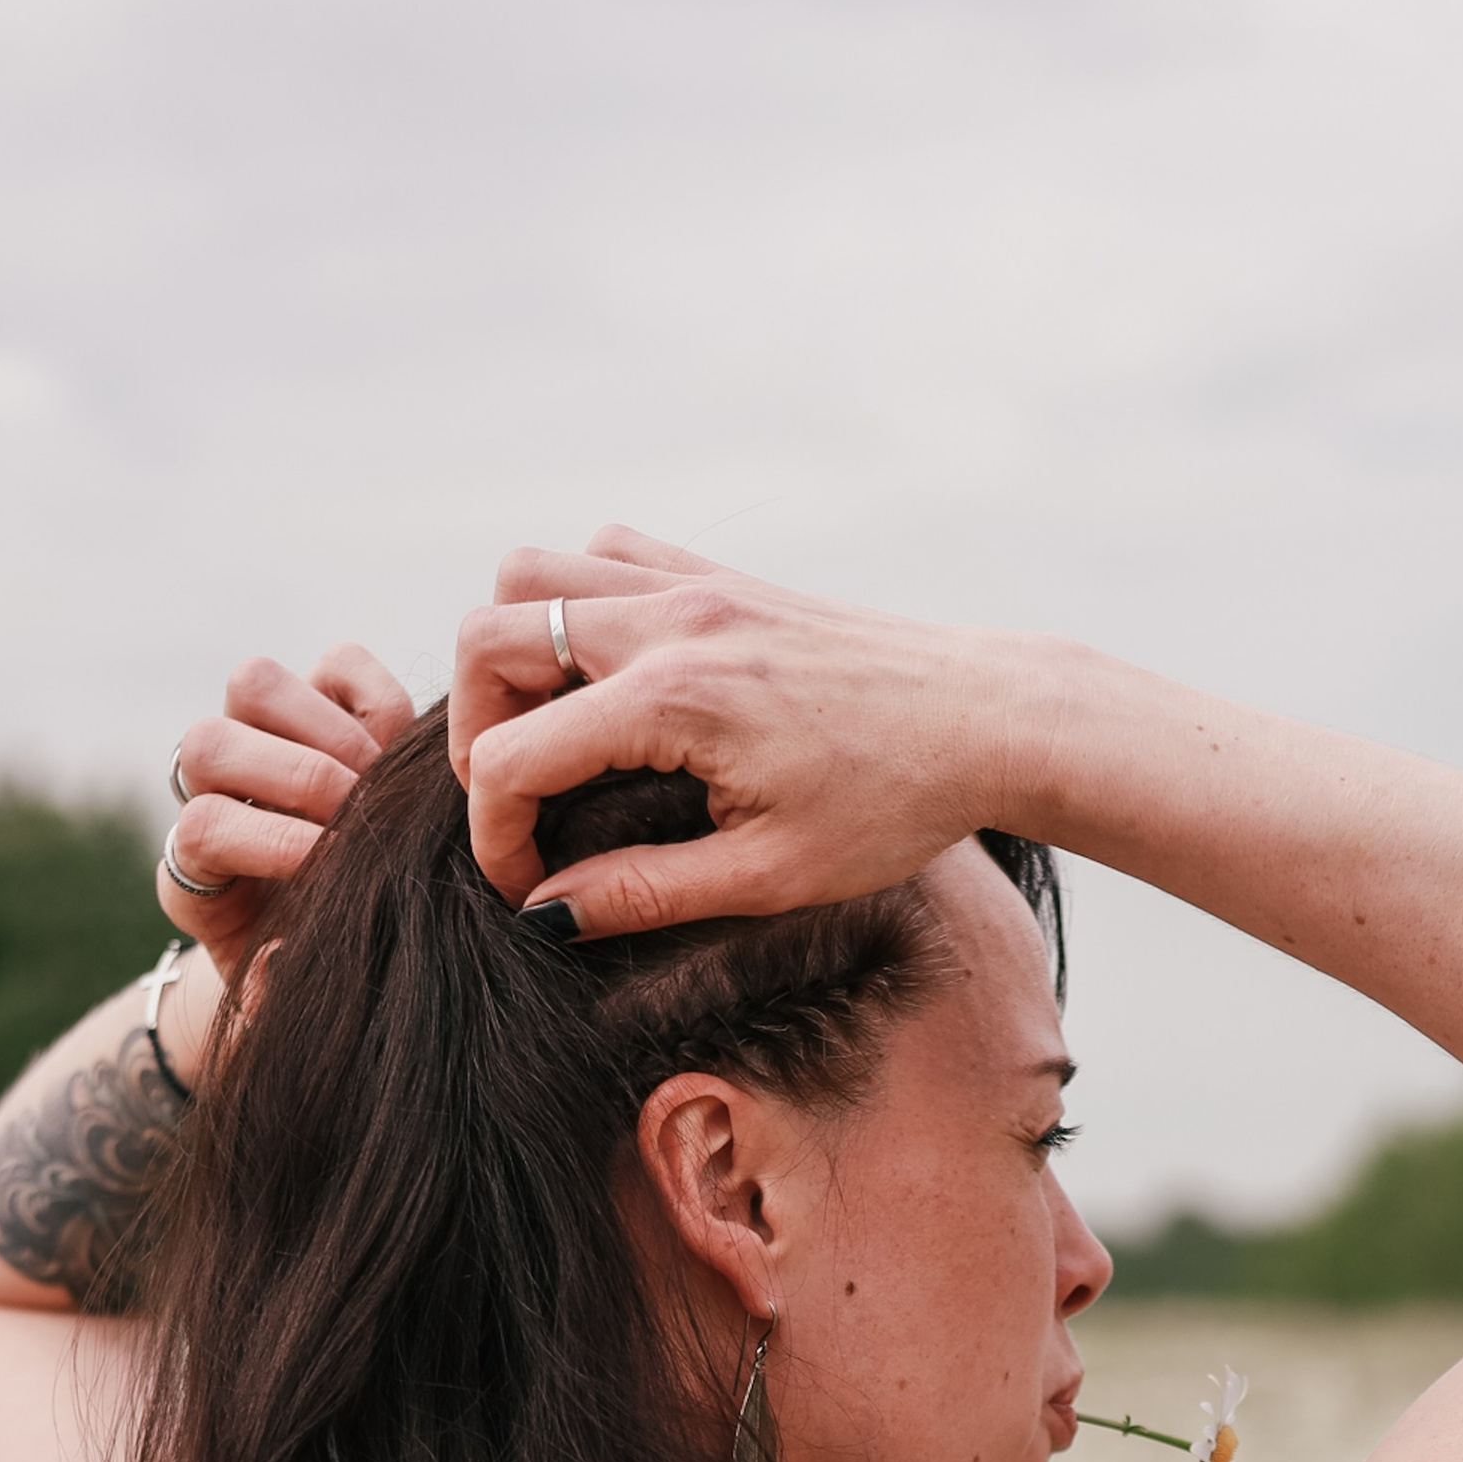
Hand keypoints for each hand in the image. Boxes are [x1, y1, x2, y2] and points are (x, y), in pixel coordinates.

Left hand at [159, 641, 416, 980]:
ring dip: (329, 731)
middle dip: (299, 778)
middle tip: (364, 819)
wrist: (336, 938)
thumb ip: (276, 996)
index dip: (264, 840)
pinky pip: (336, 663)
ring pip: (255, 685)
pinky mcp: (320, 700)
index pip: (201, 826)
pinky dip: (375, 697)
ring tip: (383, 782)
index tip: (328, 869)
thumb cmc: (316, 978)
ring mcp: (262, 735)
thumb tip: (281, 958)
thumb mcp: (289, 1008)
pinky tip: (401, 753)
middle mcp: (212, 789)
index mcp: (193, 869)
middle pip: (210, 742)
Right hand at [448, 526, 1027, 926]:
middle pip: (489, 635)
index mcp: (674, 700)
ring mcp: (694, 584)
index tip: (527, 886)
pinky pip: (605, 552)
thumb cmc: (893, 805)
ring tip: (550, 731)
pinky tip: (607, 676)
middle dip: (475, 727)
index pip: (514, 757)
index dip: (495, 834)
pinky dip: (573, 602)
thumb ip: (643, 890)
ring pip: (532, 573)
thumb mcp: (767, 876)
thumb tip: (548, 909)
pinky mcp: (721, 574)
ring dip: (512, 652)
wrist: (987, 719)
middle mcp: (669, 622)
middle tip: (518, 797)